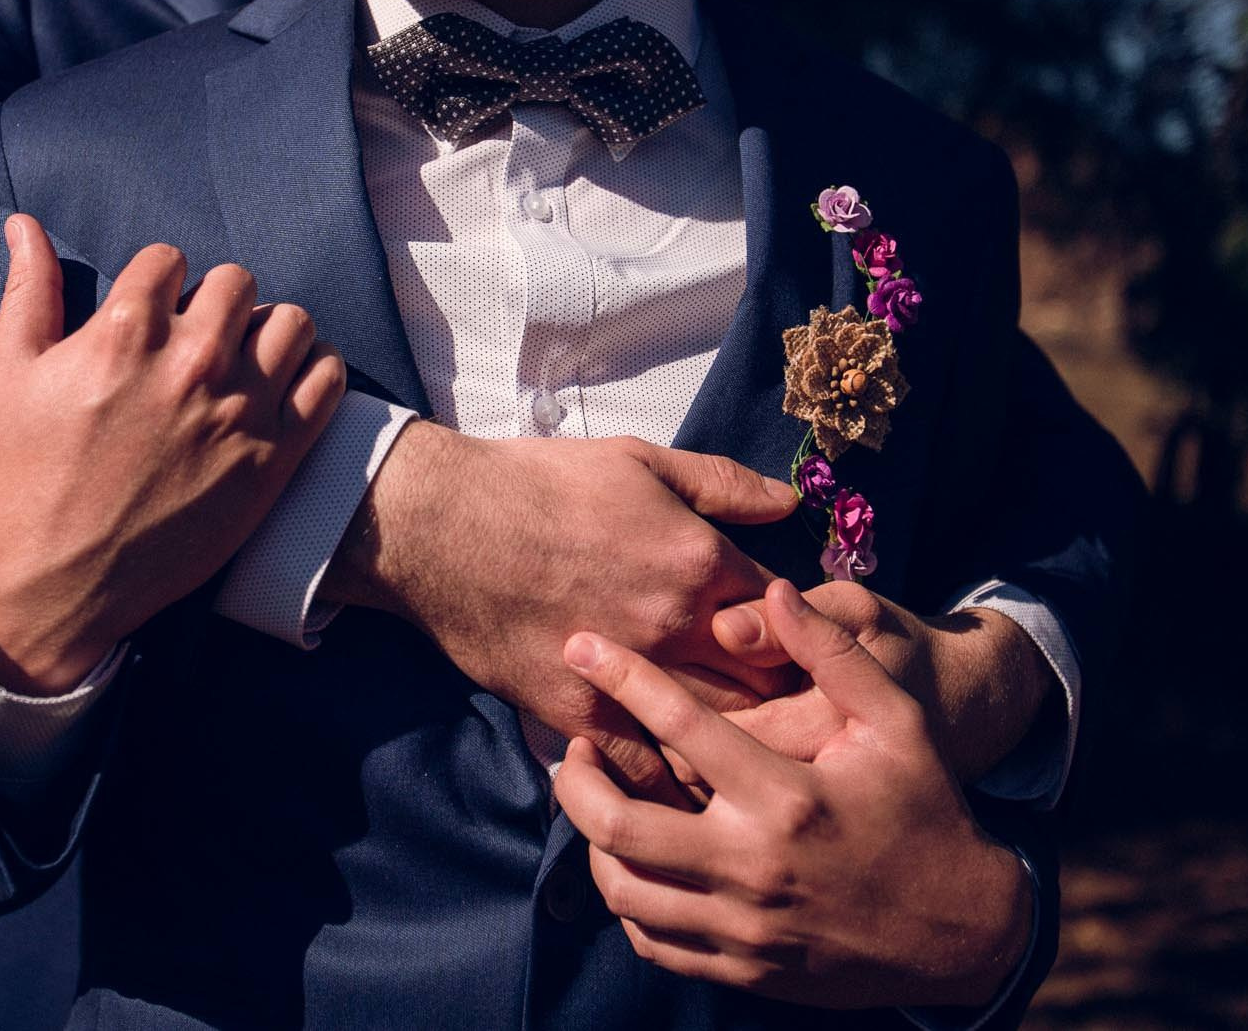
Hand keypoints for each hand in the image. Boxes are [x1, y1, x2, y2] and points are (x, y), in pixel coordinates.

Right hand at [0, 214, 345, 693]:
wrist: (63, 575)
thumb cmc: (28, 470)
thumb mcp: (9, 373)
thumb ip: (28, 290)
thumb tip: (24, 224)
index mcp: (126, 333)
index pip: (170, 259)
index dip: (159, 282)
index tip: (153, 313)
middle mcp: (191, 364)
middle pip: (238, 283)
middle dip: (216, 302)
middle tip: (198, 339)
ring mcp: (240, 410)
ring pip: (293, 323)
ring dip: (270, 332)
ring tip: (245, 359)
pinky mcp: (274, 457)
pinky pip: (328, 380)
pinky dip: (314, 372)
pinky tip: (284, 386)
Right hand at [322, 424, 801, 801]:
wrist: (443, 527)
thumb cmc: (542, 484)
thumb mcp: (641, 460)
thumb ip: (722, 485)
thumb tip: (789, 503)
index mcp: (700, 562)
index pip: (787, 617)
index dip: (802, 635)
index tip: (804, 648)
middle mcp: (675, 627)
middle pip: (768, 686)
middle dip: (790, 700)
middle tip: (799, 712)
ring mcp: (627, 677)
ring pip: (716, 735)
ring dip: (742, 748)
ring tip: (758, 759)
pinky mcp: (578, 713)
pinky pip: (644, 769)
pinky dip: (673, 781)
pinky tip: (687, 787)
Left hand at [555, 582, 1032, 1009]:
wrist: (965, 930)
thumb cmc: (926, 809)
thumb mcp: (896, 722)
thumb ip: (833, 654)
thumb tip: (775, 592)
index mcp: (787, 796)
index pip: (681, 725)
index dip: (621, 677)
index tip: (581, 647)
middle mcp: (754, 866)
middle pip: (621, 825)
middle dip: (576, 778)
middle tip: (572, 744)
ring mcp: (743, 927)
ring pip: (624, 890)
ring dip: (592, 840)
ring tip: (596, 800)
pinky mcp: (742, 969)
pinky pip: (652, 941)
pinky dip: (627, 899)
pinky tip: (632, 861)